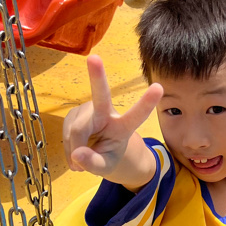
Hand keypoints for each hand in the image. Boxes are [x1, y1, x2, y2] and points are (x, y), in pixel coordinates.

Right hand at [63, 54, 162, 179]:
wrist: (100, 152)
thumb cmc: (108, 157)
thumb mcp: (106, 167)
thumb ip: (94, 164)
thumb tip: (77, 155)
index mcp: (122, 126)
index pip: (135, 116)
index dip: (146, 104)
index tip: (159, 88)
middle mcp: (106, 112)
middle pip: (100, 95)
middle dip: (97, 76)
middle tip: (94, 58)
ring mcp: (88, 110)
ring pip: (76, 130)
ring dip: (74, 148)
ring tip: (82, 159)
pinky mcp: (74, 113)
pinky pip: (66, 132)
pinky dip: (68, 146)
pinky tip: (75, 151)